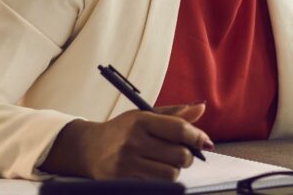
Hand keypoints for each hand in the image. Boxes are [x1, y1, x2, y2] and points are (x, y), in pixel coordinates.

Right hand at [41, 103, 212, 179]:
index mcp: (141, 120)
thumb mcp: (145, 116)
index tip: (204, 141)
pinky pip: (155, 184)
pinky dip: (161, 180)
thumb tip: (201, 107)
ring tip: (168, 163)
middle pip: (179, 155)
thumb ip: (174, 115)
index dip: (197, 136)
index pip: (179, 129)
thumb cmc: (123, 130)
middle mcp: (133, 141)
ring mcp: (126, 162)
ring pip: (170, 174)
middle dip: (188, 156)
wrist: (88, 148)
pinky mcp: (122, 180)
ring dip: (175, 170)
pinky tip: (154, 171)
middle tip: (183, 154)